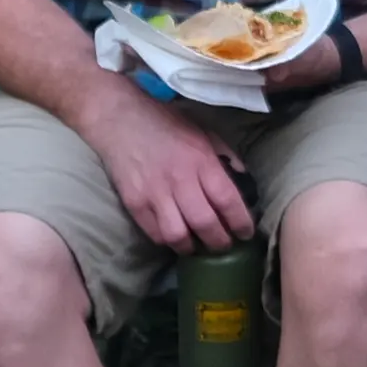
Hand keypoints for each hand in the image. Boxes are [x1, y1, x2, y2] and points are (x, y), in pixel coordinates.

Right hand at [95, 99, 257, 256]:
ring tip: (198, 245)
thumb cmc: (167, 125)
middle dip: (220, 242)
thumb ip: (225, 158)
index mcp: (201, 160)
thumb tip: (244, 184)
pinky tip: (176, 236)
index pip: (227, 200)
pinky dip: (169, 241)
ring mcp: (154, 193)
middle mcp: (179, 179)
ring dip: (192, 247)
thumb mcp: (204, 133)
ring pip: (178, 236)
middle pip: (205, 224)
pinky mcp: (134, 203)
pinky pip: (155, 234)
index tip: (246, 234)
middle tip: (225, 245)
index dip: (241, 222)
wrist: (120, 119)